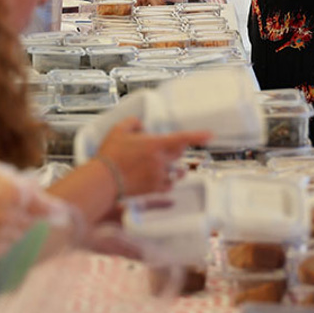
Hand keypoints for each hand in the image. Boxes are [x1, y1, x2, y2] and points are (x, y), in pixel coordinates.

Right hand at [0, 153, 61, 256]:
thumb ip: (18, 182)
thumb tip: (36, 190)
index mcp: (16, 193)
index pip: (47, 207)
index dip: (56, 211)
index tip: (62, 215)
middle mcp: (10, 215)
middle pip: (32, 221)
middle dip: (25, 214)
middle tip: (5, 204)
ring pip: (19, 235)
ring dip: (13, 227)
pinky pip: (4, 247)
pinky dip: (1, 240)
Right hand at [94, 118, 211, 195]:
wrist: (103, 180)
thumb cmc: (110, 155)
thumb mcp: (118, 130)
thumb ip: (132, 123)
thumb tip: (140, 124)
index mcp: (155, 145)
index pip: (182, 138)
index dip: (198, 136)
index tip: (210, 135)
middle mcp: (160, 161)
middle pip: (179, 154)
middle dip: (178, 150)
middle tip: (169, 147)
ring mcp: (158, 176)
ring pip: (175, 172)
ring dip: (175, 168)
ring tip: (168, 166)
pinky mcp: (153, 189)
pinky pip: (168, 186)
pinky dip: (167, 182)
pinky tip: (161, 180)